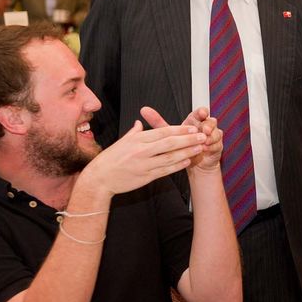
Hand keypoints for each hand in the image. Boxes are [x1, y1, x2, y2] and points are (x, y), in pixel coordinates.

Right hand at [80, 108, 206, 195]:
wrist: (99, 178)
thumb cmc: (110, 159)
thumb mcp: (121, 142)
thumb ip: (134, 132)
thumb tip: (140, 122)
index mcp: (137, 139)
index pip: (163, 131)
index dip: (179, 129)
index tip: (192, 127)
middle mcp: (142, 151)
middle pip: (170, 143)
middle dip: (188, 139)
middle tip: (202, 135)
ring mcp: (144, 164)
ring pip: (170, 157)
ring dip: (187, 152)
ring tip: (200, 148)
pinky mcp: (146, 177)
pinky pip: (165, 170)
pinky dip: (177, 165)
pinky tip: (187, 161)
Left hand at [143, 106, 222, 172]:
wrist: (191, 162)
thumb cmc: (179, 146)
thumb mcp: (167, 134)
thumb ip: (157, 121)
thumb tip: (144, 110)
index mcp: (194, 121)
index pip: (200, 112)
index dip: (202, 112)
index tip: (202, 112)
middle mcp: (204, 126)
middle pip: (210, 121)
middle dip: (208, 124)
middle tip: (203, 129)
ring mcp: (212, 136)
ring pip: (215, 132)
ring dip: (210, 136)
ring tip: (204, 140)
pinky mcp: (216, 146)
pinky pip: (217, 144)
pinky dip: (211, 146)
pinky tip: (205, 148)